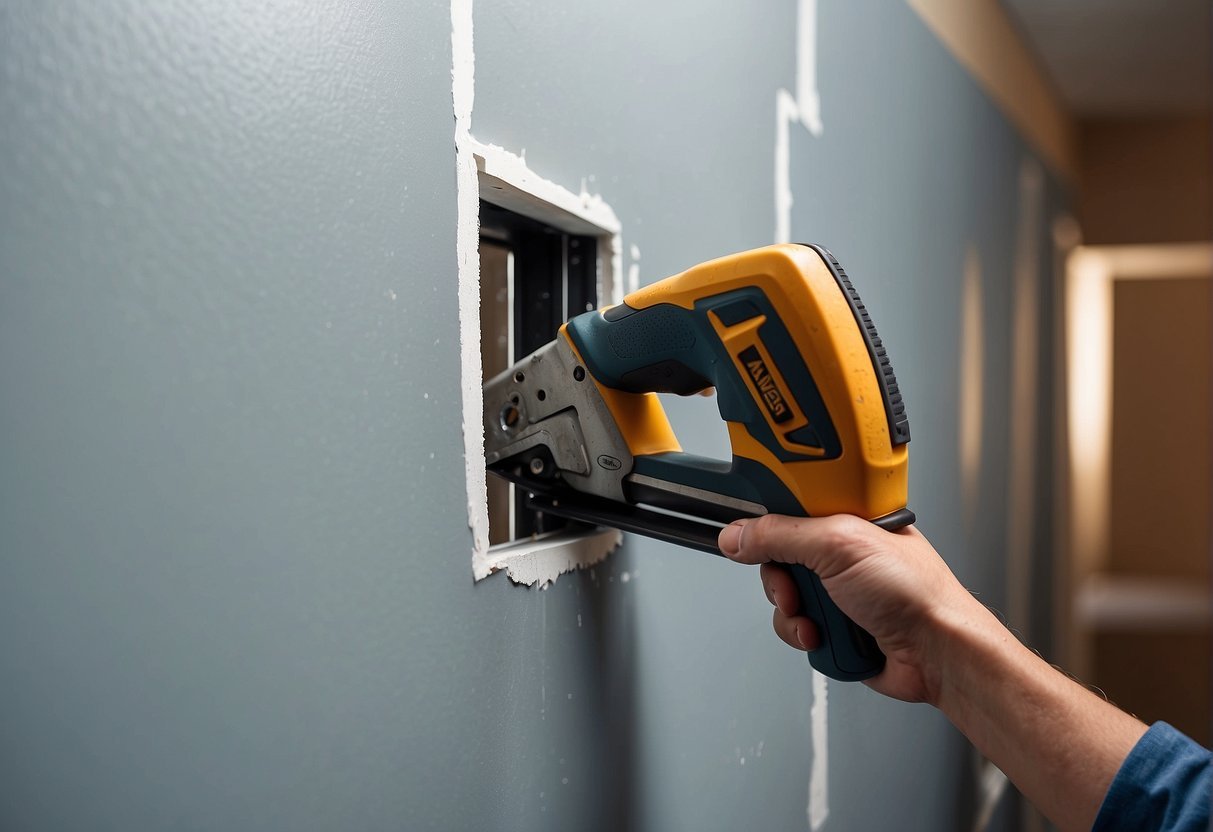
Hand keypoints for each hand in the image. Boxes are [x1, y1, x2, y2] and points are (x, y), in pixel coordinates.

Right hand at [718, 515, 984, 703]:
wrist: (937, 653)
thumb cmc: (916, 593)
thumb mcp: (839, 546)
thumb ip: (781, 535)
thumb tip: (737, 535)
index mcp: (846, 517)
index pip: (788, 505)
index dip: (767, 518)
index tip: (749, 531)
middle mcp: (840, 551)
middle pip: (776, 555)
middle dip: (780, 578)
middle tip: (796, 586)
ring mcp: (836, 589)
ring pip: (782, 596)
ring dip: (794, 613)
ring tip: (820, 617)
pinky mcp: (834, 623)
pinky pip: (794, 626)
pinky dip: (805, 635)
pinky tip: (827, 635)